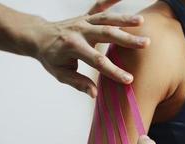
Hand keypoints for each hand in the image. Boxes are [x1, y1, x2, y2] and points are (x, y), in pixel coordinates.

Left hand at [29, 0, 149, 97]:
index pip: (97, 61)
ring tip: (142, 21)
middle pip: (106, 34)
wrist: (38, 36)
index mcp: (72, 47)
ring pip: (106, 19)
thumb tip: (94, 93)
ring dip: (124, 19)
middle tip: (146, 44)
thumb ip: (78, 82)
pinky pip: (99, 5)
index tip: (129, 79)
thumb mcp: (60, 73)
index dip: (113, 71)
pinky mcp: (85, 16)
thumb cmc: (50, 58)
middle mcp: (79, 31)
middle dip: (127, 40)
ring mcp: (83, 21)